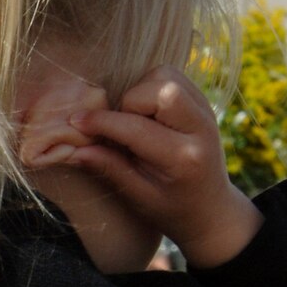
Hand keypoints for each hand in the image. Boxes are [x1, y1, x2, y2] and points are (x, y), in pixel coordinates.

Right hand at [69, 65, 260, 266]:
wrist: (212, 209)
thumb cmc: (171, 208)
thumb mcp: (138, 196)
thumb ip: (110, 168)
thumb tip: (75, 150)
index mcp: (183, 158)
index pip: (136, 128)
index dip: (101, 122)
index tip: (76, 122)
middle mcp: (201, 129)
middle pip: (159, 90)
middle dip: (128, 103)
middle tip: (122, 128)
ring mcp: (206, 111)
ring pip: (165, 76)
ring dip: (140, 92)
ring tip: (136, 121)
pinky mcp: (204, 102)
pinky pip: (172, 77)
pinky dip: (151, 87)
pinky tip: (148, 114)